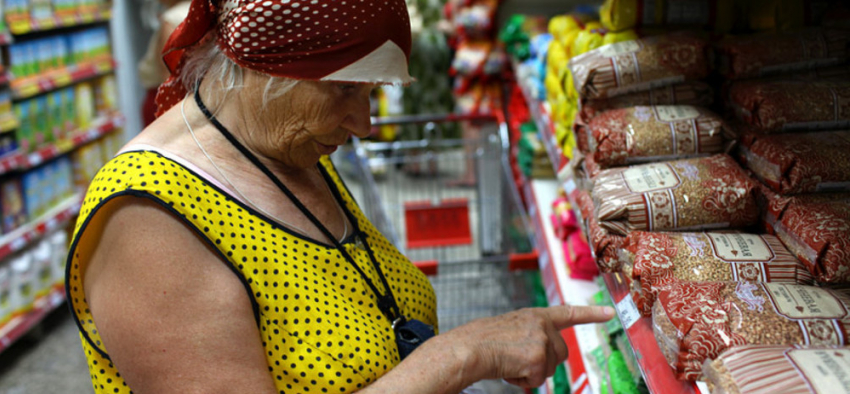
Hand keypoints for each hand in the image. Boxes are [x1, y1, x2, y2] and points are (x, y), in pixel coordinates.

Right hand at [442, 305, 613, 387]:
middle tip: (517, 360)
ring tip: (508, 361)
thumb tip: (541, 359)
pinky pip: (537, 380)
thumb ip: (531, 336)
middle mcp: (542, 325)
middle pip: (560, 353)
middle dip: (543, 362)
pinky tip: (508, 369)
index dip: (591, 313)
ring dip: (531, 372)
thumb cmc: (480, 341)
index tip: (610, 312)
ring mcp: (542, 340)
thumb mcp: (510, 328)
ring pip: (550, 368)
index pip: (568, 313)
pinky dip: (522, 380)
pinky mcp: (538, 358)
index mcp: (534, 315)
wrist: (468, 348)